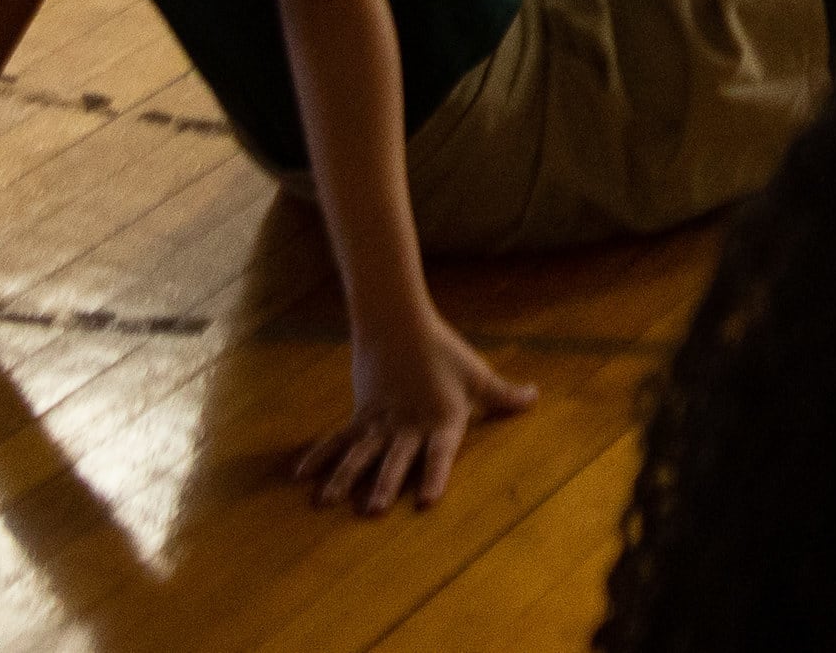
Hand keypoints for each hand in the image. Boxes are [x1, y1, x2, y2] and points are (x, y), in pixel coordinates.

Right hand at [299, 304, 536, 515]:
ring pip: (360, 454)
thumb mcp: (477, 375)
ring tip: (328, 503)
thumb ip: (504, 395)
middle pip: (395, 458)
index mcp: (441, 420)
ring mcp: (380, 422)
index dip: (435, 475)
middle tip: (374, 510)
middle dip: (385, 484)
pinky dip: (319, 456)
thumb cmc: (443, 352)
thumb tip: (534, 397)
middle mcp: (408, 426)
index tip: (428, 499)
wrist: (399, 324)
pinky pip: (338, 439)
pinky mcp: (360, 415)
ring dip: (345, 477)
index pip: (440, 453)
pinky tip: (301, 476)